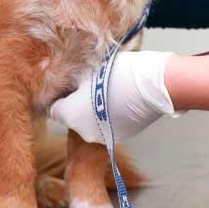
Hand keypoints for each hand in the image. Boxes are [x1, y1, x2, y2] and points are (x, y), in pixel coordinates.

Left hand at [49, 50, 179, 143]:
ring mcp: (104, 137)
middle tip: (92, 85)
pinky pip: (109, 125)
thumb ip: (73, 81)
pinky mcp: (122, 136)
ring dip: (95, 110)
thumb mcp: (89, 70)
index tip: (71, 85)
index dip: (61, 95)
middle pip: (73, 117)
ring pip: (92, 122)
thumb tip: (67, 83)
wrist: (155, 86)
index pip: (53, 108)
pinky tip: (123, 100)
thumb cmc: (118, 73)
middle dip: (78, 103)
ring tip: (110, 92)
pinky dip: (112, 115)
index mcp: (70, 115)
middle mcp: (84, 132)